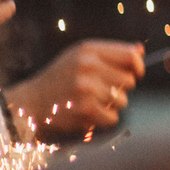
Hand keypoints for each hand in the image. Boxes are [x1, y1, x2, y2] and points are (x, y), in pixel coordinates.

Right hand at [2, 40, 144, 139]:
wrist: (28, 105)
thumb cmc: (59, 80)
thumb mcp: (79, 58)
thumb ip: (111, 53)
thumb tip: (140, 51)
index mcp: (88, 50)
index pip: (131, 57)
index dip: (138, 67)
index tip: (136, 74)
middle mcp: (87, 66)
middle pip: (130, 81)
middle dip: (120, 89)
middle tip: (99, 91)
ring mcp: (86, 88)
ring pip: (122, 101)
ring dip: (110, 105)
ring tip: (88, 102)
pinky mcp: (85, 109)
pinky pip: (113, 118)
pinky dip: (103, 120)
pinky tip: (85, 114)